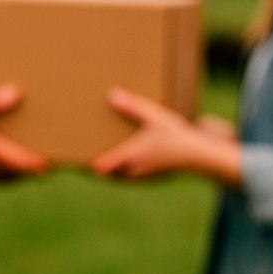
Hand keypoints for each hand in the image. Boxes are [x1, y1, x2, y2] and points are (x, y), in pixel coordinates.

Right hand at [0, 85, 48, 178]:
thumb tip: (16, 94)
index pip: (18, 162)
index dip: (38, 164)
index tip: (55, 161)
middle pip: (19, 174)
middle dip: (36, 166)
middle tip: (57, 155)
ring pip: (10, 179)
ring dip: (24, 171)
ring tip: (41, 157)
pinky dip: (11, 171)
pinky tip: (18, 158)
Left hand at [90, 88, 241, 186]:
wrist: (198, 157)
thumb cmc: (175, 136)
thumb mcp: (154, 117)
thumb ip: (132, 107)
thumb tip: (112, 94)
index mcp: (129, 156)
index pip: (99, 167)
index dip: (85, 165)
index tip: (73, 161)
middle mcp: (132, 171)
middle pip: (106, 176)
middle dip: (95, 168)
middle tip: (83, 159)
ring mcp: (142, 177)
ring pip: (118, 179)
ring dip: (110, 172)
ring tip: (102, 161)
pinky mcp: (152, 179)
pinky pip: (131, 178)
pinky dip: (124, 173)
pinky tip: (127, 163)